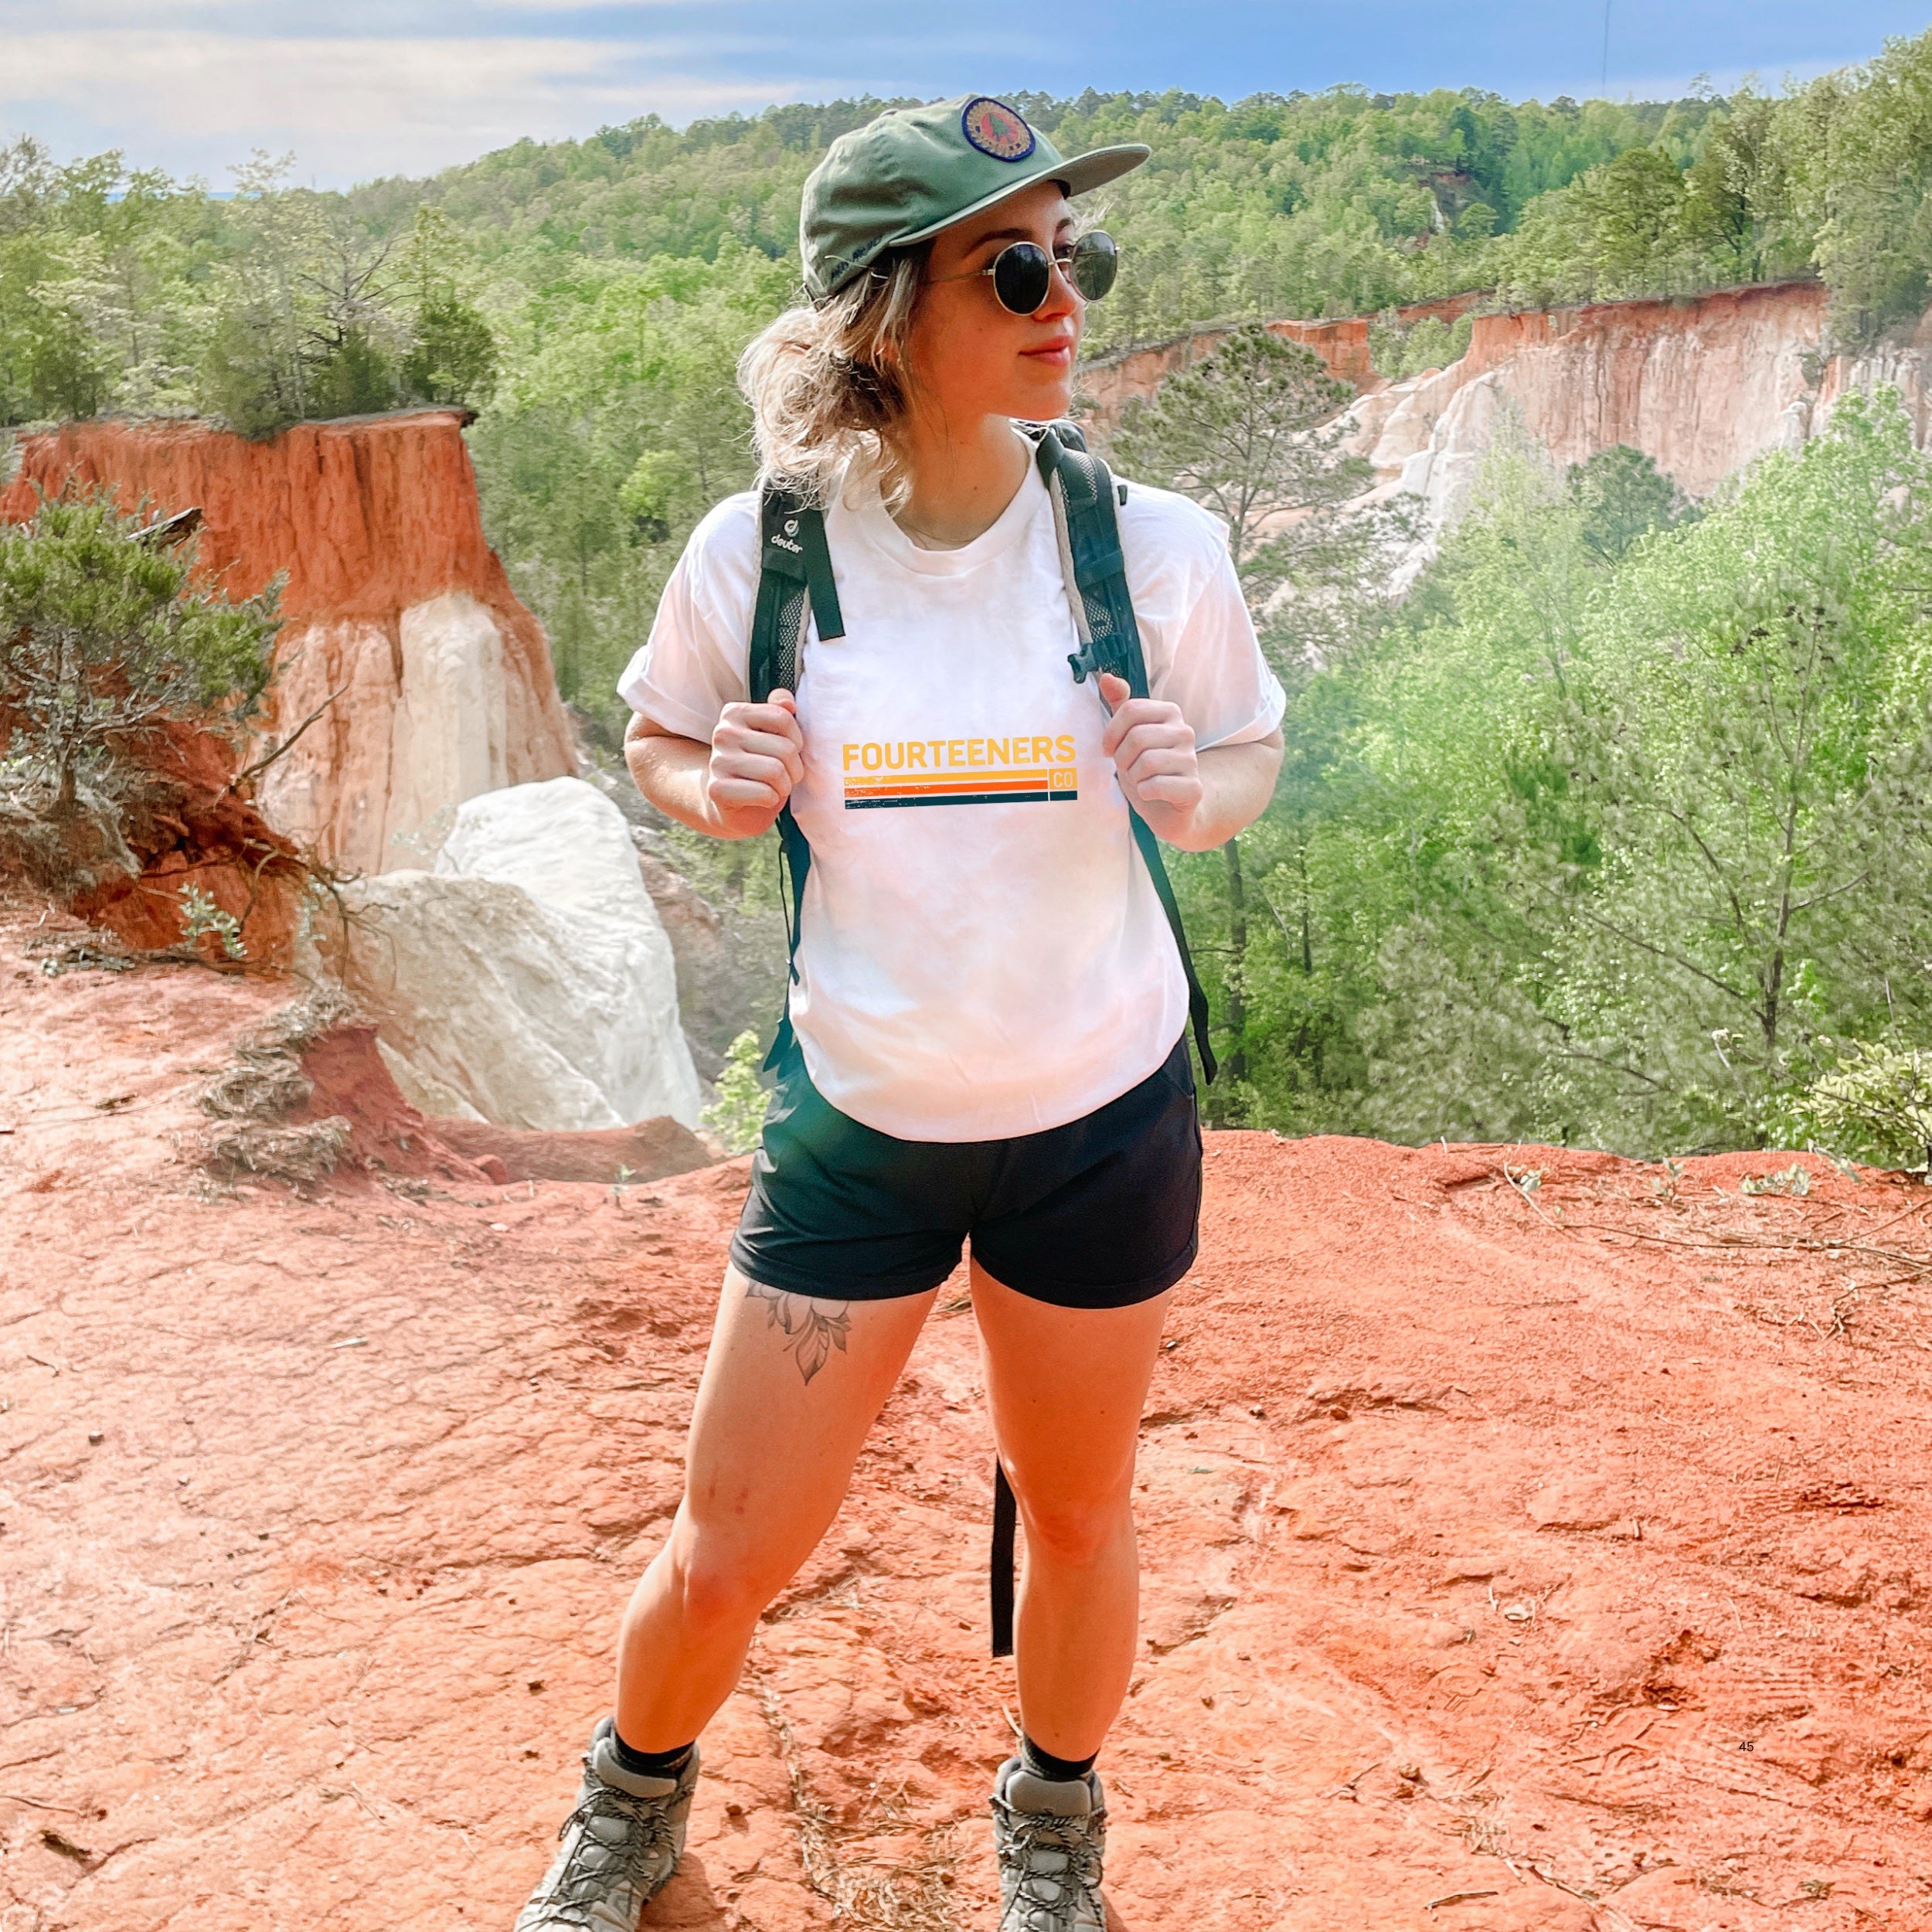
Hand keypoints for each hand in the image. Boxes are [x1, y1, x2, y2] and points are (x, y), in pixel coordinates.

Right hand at [707, 688, 803, 834]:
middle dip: (794, 769)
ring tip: (775, 787)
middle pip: (785, 748)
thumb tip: (788, 702)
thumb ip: (779, 711)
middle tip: (785, 776)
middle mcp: (723, 733)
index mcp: (735, 713)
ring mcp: (717, 761)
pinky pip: (764, 793)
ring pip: (775, 771)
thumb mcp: (771, 735)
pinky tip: (762, 798)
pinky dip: (771, 799)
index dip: (797, 740)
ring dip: (784, 786)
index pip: (783, 718)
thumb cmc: (757, 766)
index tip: (789, 752)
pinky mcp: (716, 789)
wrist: (729, 803)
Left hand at [1098, 671, 1202, 840]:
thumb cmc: (1145, 768)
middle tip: (1127, 769)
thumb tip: (1106, 677)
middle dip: (1122, 758)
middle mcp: (1185, 732)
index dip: (1111, 732)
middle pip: (1137, 737)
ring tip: (1140, 780)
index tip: (1109, 749)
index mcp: (1170, 713)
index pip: (1131, 710)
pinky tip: (1150, 793)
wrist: (1168, 808)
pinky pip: (1156, 785)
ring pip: (1146, 762)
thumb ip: (1120, 706)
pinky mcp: (1193, 788)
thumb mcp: (1129, 735)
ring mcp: (1192, 760)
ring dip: (1133, 777)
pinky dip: (1144, 793)